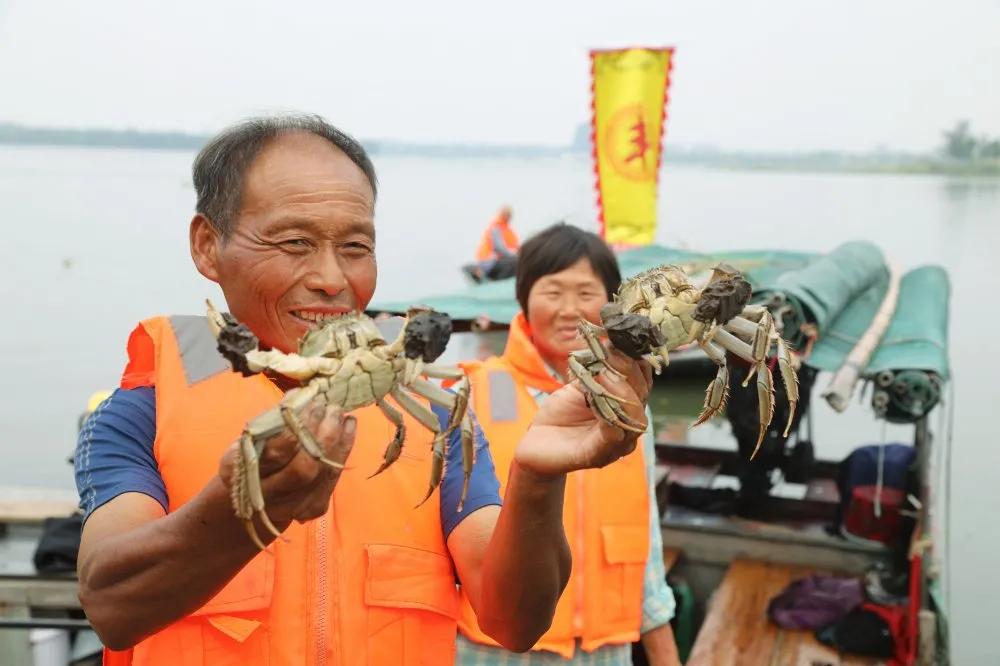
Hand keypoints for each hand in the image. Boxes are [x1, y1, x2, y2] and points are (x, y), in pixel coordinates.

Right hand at [218, 396, 356, 530]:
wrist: (256, 499)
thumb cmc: (253, 458)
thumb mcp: (250, 438)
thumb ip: (273, 420)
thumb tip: (301, 394)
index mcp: (245, 473)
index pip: (276, 452)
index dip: (298, 426)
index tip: (312, 403)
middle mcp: (269, 496)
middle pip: (304, 468)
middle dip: (323, 434)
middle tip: (331, 408)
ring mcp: (294, 505)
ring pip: (324, 473)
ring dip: (338, 438)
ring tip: (341, 414)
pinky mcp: (314, 507)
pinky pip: (335, 477)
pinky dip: (345, 448)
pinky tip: (348, 426)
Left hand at [515, 349, 652, 476]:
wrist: (535, 446)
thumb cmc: (559, 416)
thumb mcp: (579, 385)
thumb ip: (595, 367)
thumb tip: (607, 338)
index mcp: (627, 406)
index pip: (642, 380)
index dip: (637, 357)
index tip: (623, 335)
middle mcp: (628, 426)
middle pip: (642, 395)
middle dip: (629, 369)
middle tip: (612, 349)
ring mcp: (617, 444)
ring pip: (634, 417)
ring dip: (621, 390)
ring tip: (605, 370)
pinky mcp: (598, 456)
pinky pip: (612, 436)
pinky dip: (608, 415)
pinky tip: (595, 395)